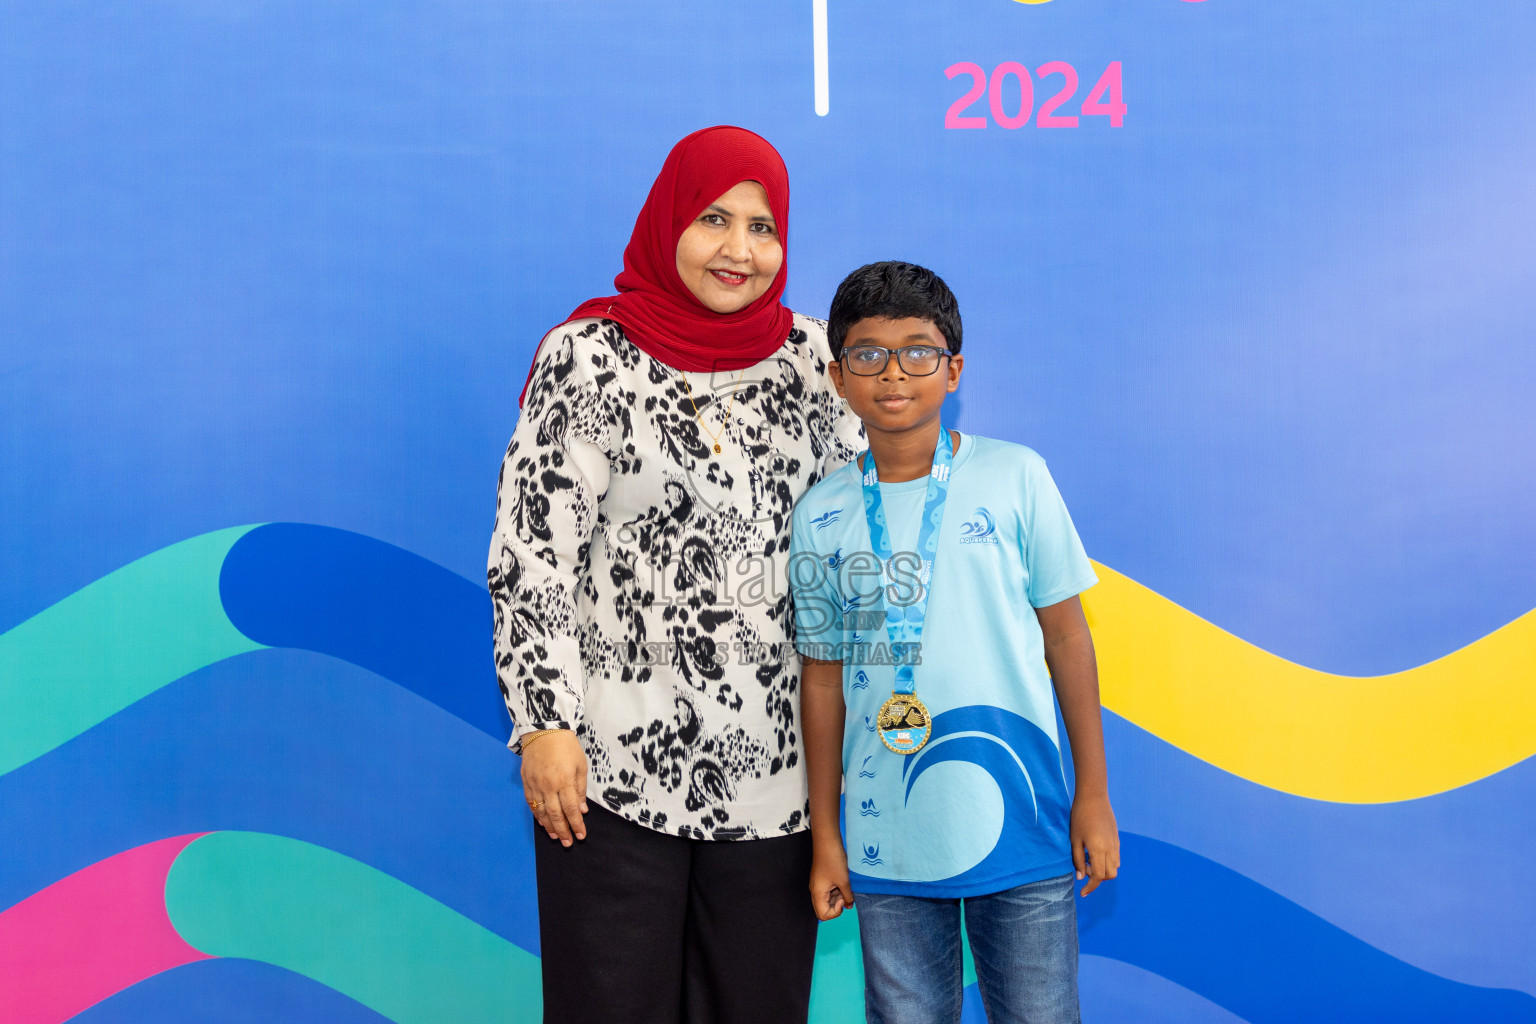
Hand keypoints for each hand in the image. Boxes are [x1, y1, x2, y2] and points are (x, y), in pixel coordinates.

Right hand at [520, 730, 588, 846]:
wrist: (544, 730)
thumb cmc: (567, 747)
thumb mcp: (580, 765)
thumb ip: (580, 789)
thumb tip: (581, 810)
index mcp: (564, 781)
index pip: (571, 809)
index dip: (576, 824)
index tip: (581, 835)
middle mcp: (548, 786)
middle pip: (555, 815)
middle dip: (563, 831)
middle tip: (568, 843)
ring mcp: (535, 784)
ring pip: (541, 812)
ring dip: (549, 827)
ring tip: (556, 837)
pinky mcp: (526, 781)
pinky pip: (531, 803)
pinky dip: (537, 815)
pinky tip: (542, 823)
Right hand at [809, 839, 853, 920]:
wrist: (828, 841)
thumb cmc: (834, 860)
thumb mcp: (844, 881)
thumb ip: (847, 896)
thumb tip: (849, 906)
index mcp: (817, 894)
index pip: (823, 915)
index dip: (835, 912)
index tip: (842, 899)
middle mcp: (816, 891)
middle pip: (824, 909)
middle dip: (836, 906)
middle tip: (844, 894)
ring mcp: (819, 885)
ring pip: (827, 900)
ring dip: (838, 897)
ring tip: (845, 886)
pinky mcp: (822, 879)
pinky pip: (829, 891)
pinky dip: (837, 890)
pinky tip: (844, 882)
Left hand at [1070, 791, 1119, 895]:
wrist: (1094, 797)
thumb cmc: (1079, 817)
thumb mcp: (1074, 839)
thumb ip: (1078, 860)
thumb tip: (1081, 877)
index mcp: (1099, 849)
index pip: (1099, 876)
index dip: (1091, 886)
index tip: (1082, 893)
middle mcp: (1111, 849)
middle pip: (1110, 875)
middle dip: (1098, 878)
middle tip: (1085, 868)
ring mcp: (1116, 843)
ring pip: (1115, 866)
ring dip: (1104, 869)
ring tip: (1089, 859)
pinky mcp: (1117, 838)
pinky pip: (1116, 857)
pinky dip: (1107, 861)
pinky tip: (1095, 852)